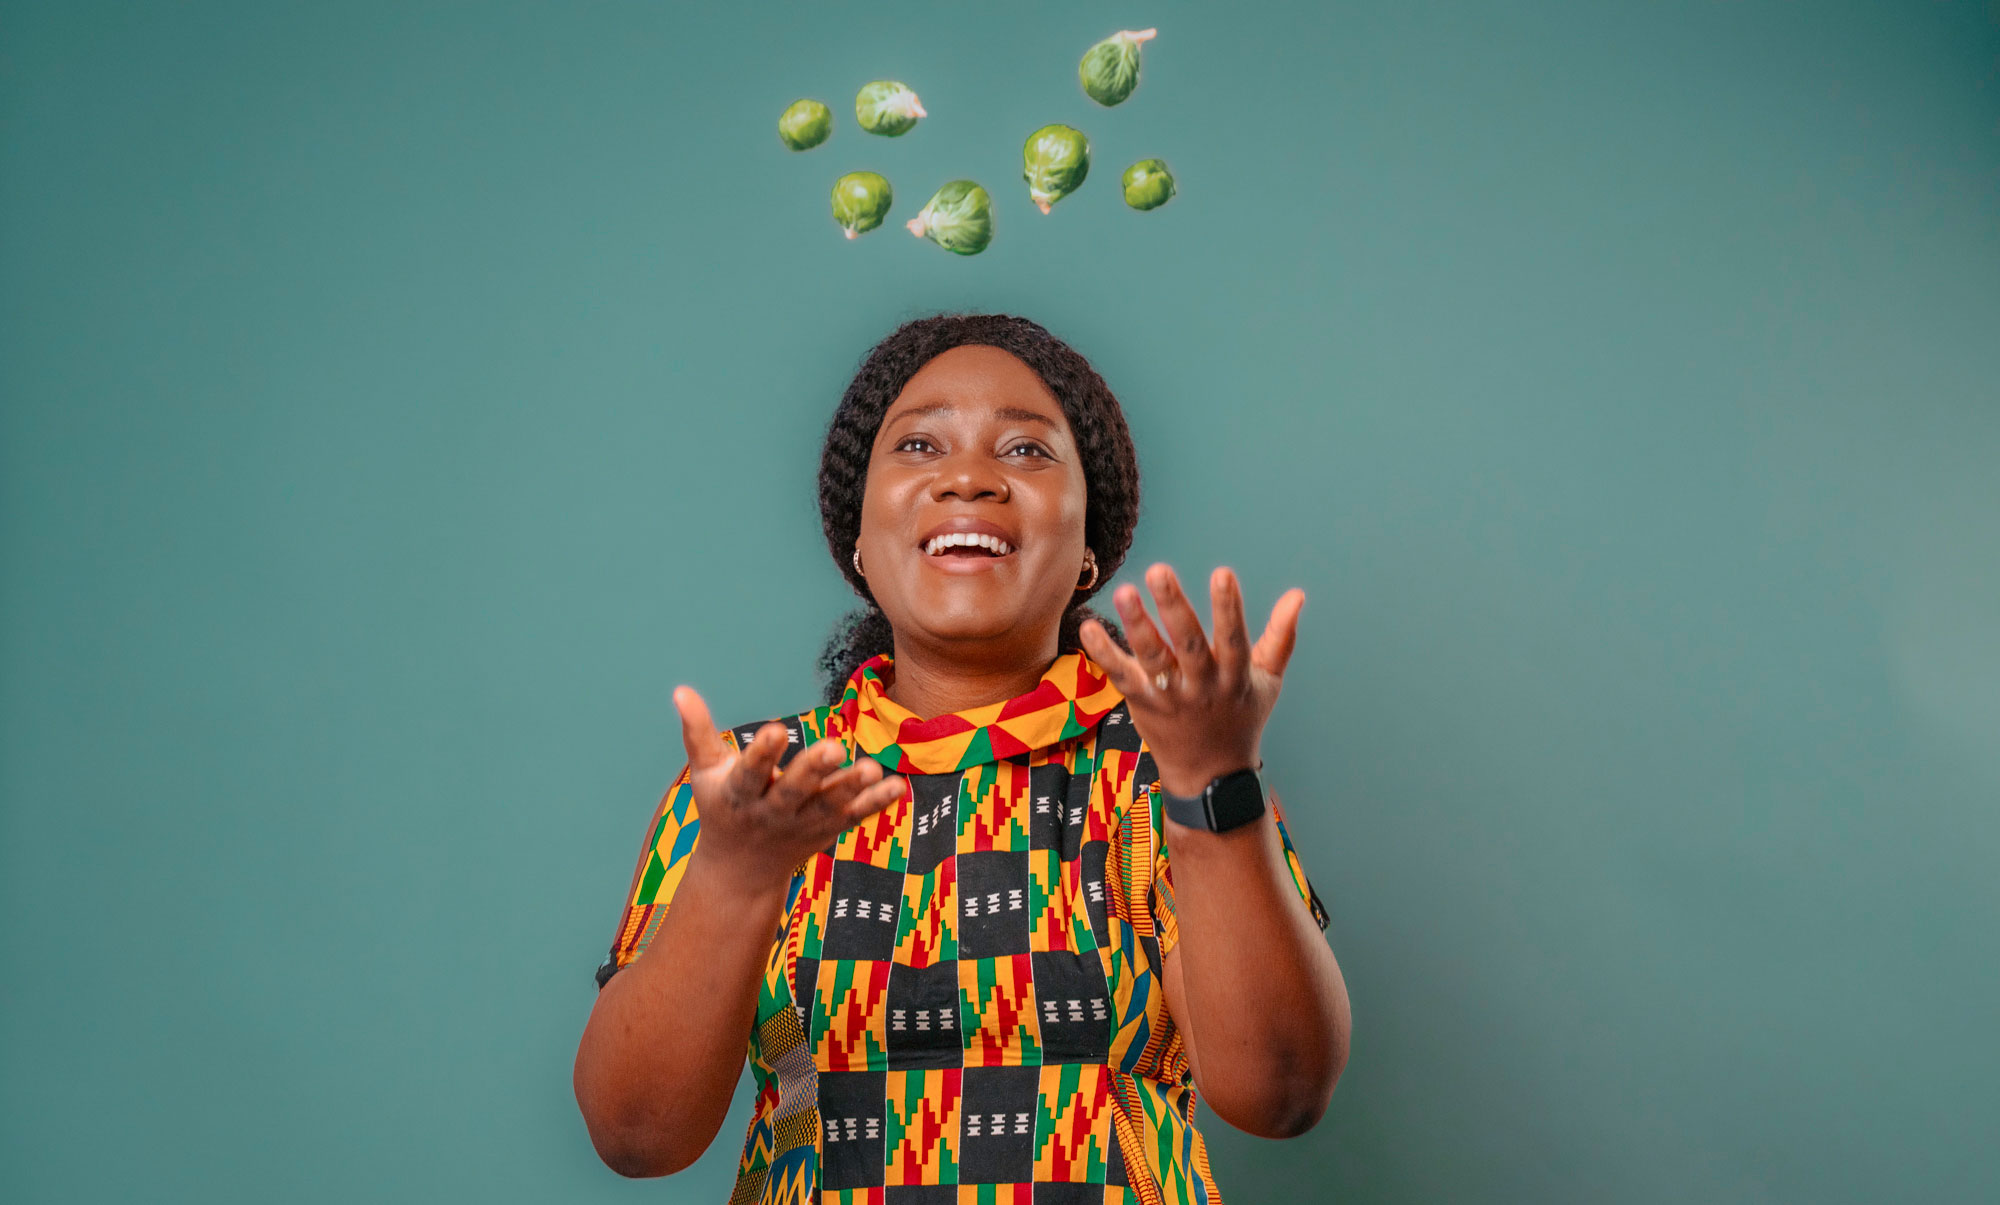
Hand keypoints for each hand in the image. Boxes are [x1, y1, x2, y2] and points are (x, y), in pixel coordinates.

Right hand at [671, 686, 906, 890]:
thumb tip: (681, 690)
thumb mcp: (706, 774)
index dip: (762, 755)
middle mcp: (772, 813)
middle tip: (833, 748)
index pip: (750, 775)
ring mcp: (803, 824)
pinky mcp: (829, 830)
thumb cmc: (722, 809)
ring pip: (829, 806)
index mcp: (740, 795)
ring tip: (870, 767)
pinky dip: (876, 804)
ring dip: (851, 789)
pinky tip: (898, 786)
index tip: (777, 730)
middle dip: (812, 772)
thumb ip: (698, 732)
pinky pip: (855, 817)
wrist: (741, 872)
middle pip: (793, 793)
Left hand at [1077, 564, 1304, 798]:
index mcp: (1235, 678)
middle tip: (1159, 570)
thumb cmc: (1240, 718)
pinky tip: (1089, 627)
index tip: (1222, 573)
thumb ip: (1281, 636)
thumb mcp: (1268, 681)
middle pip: (1188, 645)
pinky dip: (1104, 654)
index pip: (1233, 640)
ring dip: (1137, 625)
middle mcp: (1202, 688)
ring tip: (1123, 591)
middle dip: (1174, 607)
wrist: (1211, 777)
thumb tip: (1298, 595)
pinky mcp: (1144, 705)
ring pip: (1153, 660)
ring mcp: (1171, 698)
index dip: (1229, 608)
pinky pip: (1122, 678)